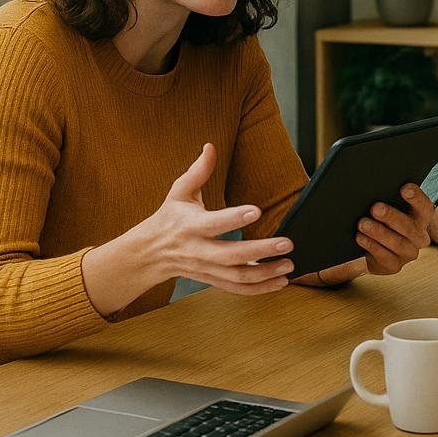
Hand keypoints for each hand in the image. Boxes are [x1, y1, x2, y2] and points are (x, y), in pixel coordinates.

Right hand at [129, 144, 294, 295]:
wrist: (148, 254)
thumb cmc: (169, 218)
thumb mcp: (179, 192)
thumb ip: (197, 171)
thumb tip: (210, 146)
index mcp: (190, 226)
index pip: (214, 223)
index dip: (234, 218)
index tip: (256, 210)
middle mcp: (198, 250)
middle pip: (231, 256)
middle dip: (261, 251)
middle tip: (288, 243)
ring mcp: (206, 269)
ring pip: (237, 277)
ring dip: (266, 273)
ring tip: (289, 264)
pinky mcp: (212, 280)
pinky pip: (237, 289)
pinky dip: (260, 289)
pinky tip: (280, 282)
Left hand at [315, 184, 435, 283]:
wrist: (373, 248)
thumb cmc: (382, 221)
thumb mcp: (388, 207)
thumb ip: (388, 197)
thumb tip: (374, 184)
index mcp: (421, 218)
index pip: (425, 206)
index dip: (416, 197)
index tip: (404, 188)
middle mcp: (419, 237)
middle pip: (409, 226)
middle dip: (391, 216)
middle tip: (375, 208)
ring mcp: (408, 253)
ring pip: (396, 242)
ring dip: (378, 232)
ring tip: (362, 223)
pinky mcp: (395, 266)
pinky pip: (384, 257)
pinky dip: (371, 246)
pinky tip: (360, 238)